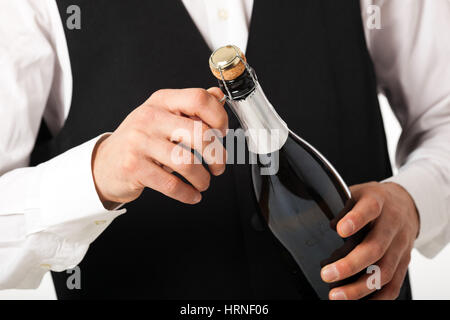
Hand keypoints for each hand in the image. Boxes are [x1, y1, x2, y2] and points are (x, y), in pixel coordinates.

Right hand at [92, 87, 227, 206]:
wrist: (105, 163)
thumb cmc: (141, 140)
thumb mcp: (164, 116)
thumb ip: (191, 108)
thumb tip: (219, 96)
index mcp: (162, 101)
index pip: (199, 99)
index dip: (219, 117)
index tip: (222, 134)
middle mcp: (150, 117)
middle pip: (199, 133)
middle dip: (217, 155)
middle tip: (218, 166)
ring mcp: (140, 142)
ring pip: (187, 162)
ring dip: (203, 178)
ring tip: (203, 182)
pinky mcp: (134, 167)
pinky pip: (171, 184)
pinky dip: (187, 193)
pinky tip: (192, 195)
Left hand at [320, 181, 419, 299]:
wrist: (407, 203)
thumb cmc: (375, 199)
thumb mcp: (357, 193)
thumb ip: (342, 206)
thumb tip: (328, 226)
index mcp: (379, 201)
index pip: (370, 209)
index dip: (356, 219)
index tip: (340, 230)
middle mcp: (393, 224)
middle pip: (376, 247)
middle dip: (350, 265)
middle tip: (327, 275)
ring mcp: (401, 245)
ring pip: (385, 271)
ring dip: (360, 287)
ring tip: (337, 295)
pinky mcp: (404, 262)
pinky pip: (395, 285)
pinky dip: (378, 298)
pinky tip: (360, 302)